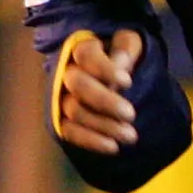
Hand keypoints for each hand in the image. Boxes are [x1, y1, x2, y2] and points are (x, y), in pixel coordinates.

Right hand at [52, 29, 144, 154]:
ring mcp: (61, 98)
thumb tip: (120, 63)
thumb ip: (126, 48)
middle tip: (131, 114)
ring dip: (104, 125)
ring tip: (130, 135)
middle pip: (78, 85)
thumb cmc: (123, 60)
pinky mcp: (61, 120)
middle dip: (105, 101)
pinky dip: (91, 141)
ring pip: (75, 111)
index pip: (86, 55)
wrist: (115, 84)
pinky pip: (70, 132)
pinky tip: (113, 147)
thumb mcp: (130, 46)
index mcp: (81, 48)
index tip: (127, 81)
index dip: (105, 69)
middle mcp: (66, 72)